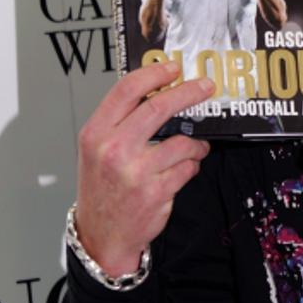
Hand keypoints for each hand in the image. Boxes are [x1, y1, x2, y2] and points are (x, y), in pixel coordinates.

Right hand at [74, 61, 214, 274]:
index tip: (173, 68)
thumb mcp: (97, 149)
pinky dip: (191, 166)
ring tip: (192, 149)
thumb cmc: (102, 189)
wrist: (102, 234)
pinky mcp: (157, 191)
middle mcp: (114, 149)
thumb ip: (120, 121)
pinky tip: (182, 170)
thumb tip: (156, 91)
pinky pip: (188, 167)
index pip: (127, 90)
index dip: (155, 74)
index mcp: (96, 133)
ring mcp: (136, 171)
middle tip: (206, 86)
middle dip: (189, 92)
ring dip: (195, 144)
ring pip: (182, 141)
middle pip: (159, 107)